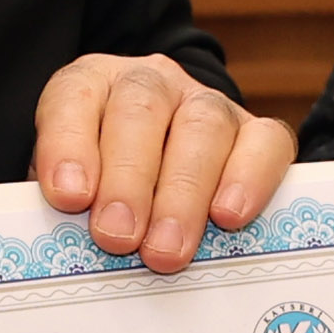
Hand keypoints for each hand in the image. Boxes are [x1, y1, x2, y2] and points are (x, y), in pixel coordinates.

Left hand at [37, 50, 289, 271]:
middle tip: (117, 237)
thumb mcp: (74, 189)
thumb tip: (72, 246)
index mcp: (93, 85)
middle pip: (141, 111)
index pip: (75, 96)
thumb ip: (69, 207)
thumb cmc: (106, 186)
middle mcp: (152, 83)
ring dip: (183, 193)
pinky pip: (264, 143)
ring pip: (203, 126)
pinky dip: (249, 178)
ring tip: (167, 249)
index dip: (69, 144)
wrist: (157, 171)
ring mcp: (207, 102)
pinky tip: (229, 216)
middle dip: (128, 179)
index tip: (68, 197)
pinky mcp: (256, 131)